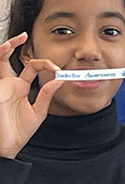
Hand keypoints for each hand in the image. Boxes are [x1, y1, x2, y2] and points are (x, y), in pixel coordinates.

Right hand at [0, 33, 63, 158]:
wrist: (8, 147)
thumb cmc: (19, 132)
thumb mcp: (39, 111)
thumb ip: (47, 94)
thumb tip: (60, 79)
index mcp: (19, 88)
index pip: (32, 67)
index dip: (45, 64)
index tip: (57, 69)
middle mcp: (8, 85)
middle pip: (6, 58)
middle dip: (13, 44)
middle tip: (23, 35)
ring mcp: (0, 87)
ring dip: (3, 49)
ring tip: (11, 41)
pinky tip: (3, 52)